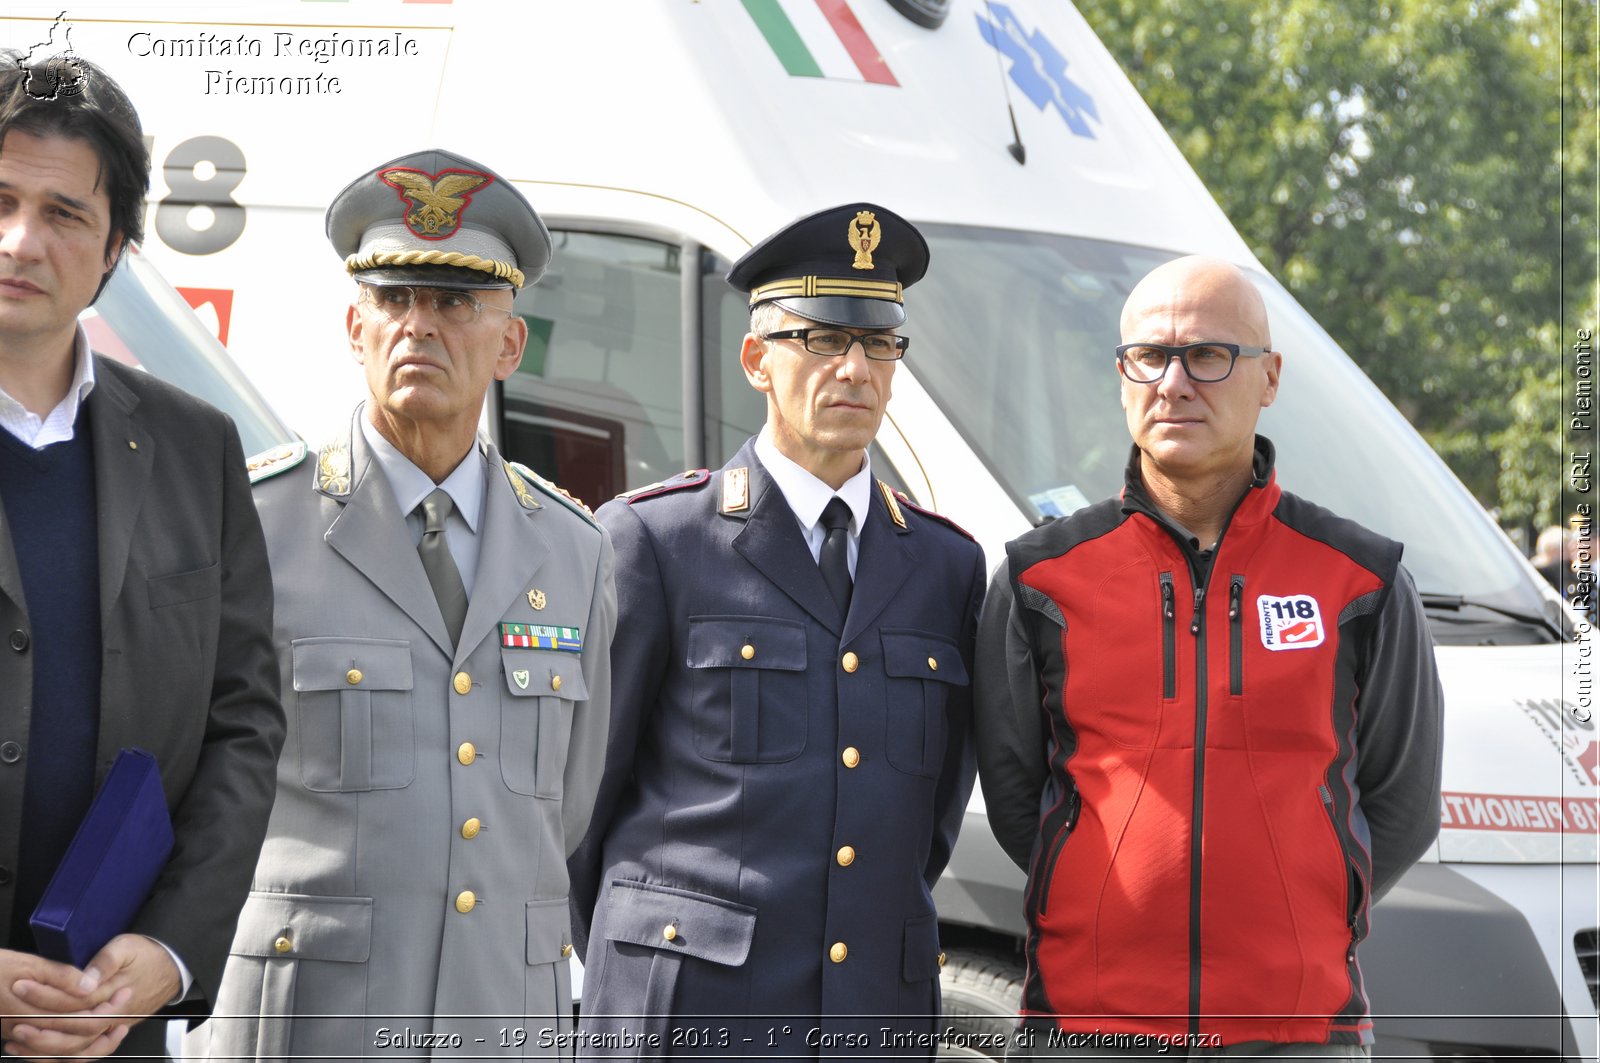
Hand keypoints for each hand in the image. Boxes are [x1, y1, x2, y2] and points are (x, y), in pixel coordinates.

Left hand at [2, 936, 174, 1060]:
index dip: (45, 996)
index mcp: (114, 994)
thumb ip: (105, 962)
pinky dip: (59, 1056)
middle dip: (40, 1029)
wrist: (172, 967)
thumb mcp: (127, 947)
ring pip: (76, 1050)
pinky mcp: (107, 1032)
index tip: (22, 986)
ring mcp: (111, 1028)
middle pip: (72, 1032)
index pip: (75, 1002)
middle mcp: (112, 1017)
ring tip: (18, 1040)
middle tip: (15, 1020)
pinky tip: (37, 1051)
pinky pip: (82, 1054)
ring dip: (45, 1048)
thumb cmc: (148, 955)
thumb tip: (85, 980)